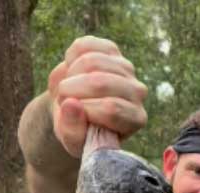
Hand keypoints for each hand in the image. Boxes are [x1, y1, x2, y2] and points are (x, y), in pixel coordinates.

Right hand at [48, 36, 148, 156]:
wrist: (73, 110)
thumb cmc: (77, 130)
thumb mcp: (72, 140)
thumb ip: (72, 130)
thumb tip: (71, 104)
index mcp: (134, 119)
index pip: (111, 108)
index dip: (83, 110)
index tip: (70, 115)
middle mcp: (137, 91)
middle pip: (101, 82)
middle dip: (71, 90)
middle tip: (62, 100)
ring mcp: (125, 67)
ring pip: (91, 61)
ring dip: (68, 76)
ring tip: (66, 88)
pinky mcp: (110, 49)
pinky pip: (84, 45)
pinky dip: (69, 58)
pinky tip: (70, 71)